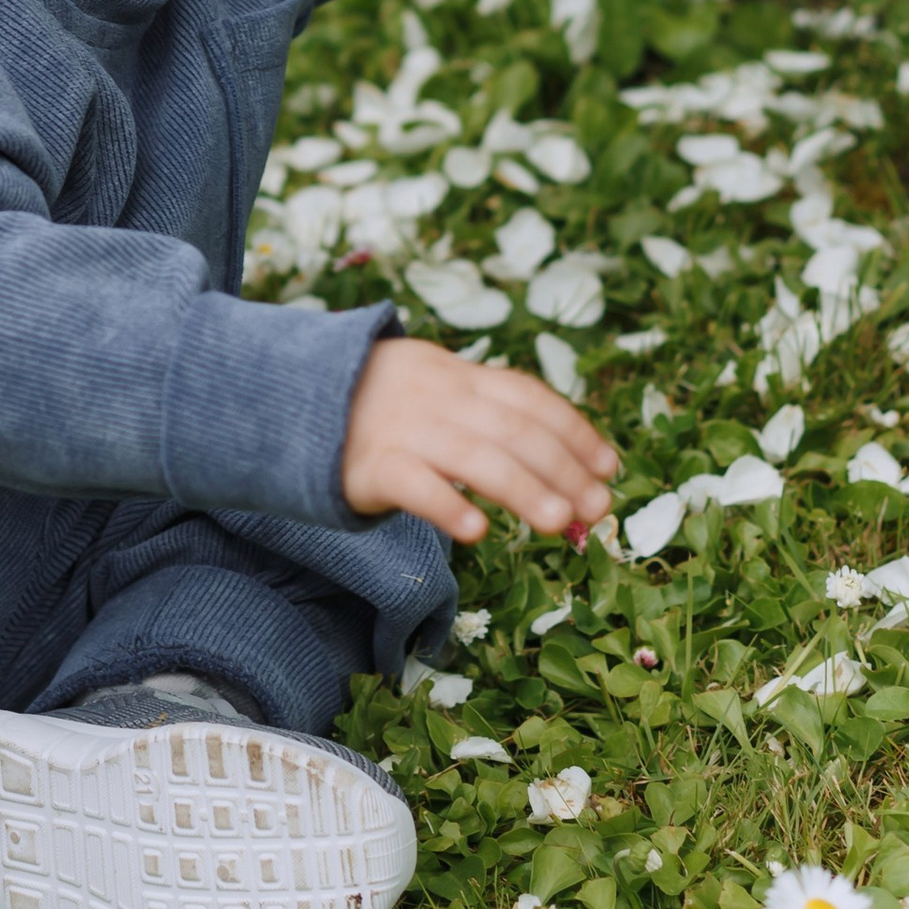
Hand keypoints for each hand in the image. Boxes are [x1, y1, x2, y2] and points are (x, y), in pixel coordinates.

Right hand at [340, 334, 617, 543]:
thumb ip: (492, 421)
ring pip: (475, 457)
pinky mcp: (371, 466)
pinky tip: (478, 532)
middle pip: (512, 430)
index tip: (609, 467)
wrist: (299, 401)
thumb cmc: (390, 410)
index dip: (574, 430)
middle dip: (563, 468)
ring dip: (524, 490)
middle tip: (598, 507)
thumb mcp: (441, 392)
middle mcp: (438, 396)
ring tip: (561, 523)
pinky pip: (415, 485)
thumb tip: (572, 475)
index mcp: (460, 375)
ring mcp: (404, 429)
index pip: (528, 397)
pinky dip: (448, 506)